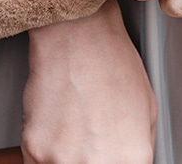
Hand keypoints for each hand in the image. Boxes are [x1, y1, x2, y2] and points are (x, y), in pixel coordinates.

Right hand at [21, 0, 156, 163]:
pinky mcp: (34, 149)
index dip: (114, 162)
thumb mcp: (147, 108)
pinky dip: (45, 151)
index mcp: (131, 157)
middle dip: (89, 161)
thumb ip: (138, 147)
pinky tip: (57, 124)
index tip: (107, 156)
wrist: (77, 32)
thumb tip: (129, 162)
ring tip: (73, 131)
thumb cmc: (112, 60)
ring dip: (65, 159)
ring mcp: (63, 160)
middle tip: (88, 140)